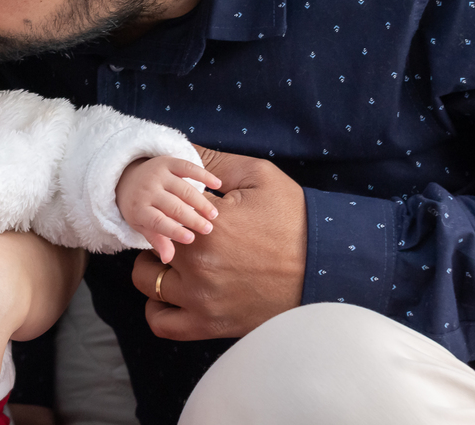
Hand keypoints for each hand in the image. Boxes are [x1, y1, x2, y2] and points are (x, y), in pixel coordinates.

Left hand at [116, 156, 221, 263]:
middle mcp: (147, 189)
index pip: (157, 221)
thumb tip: (168, 259)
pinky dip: (203, 175)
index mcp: (138, 208)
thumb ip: (157, 240)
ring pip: (183, 189)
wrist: (126, 177)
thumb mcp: (142, 225)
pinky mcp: (167, 161)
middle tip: (209, 229)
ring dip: (200, 201)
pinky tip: (217, 184)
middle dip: (192, 218)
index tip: (191, 239)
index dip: (173, 231)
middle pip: (173, 206)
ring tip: (213, 214)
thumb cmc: (139, 208)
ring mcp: (157, 174)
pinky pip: (187, 167)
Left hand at [132, 146, 305, 339]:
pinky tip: (174, 290)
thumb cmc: (295, 219)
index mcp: (206, 226)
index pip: (158, 207)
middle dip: (157, 232)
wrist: (328, 267)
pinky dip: (158, 308)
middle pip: (146, 243)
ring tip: (176, 259)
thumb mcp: (258, 176)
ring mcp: (202, 299)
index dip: (164, 202)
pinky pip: (162, 323)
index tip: (178, 203)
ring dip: (153, 268)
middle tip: (176, 229)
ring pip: (146, 283)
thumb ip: (210, 163)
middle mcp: (198, 265)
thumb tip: (177, 150)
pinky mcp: (211, 324)